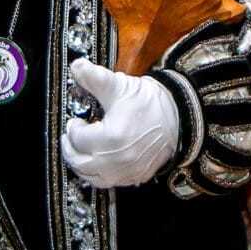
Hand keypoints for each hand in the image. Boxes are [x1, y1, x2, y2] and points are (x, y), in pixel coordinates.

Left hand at [60, 58, 181, 187]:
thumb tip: (76, 66)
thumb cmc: (151, 103)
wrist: (181, 117)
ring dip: (82, 165)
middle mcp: (117, 159)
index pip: (78, 139)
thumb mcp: (119, 85)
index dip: (73, 128)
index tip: (75, 121)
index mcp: (111, 137)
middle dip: (70, 150)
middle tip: (69, 138)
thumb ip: (94, 77)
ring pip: (93, 177)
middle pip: (80, 163)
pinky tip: (99, 162)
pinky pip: (111, 182)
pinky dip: (100, 174)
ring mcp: (127, 171)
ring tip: (80, 152)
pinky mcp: (136, 176)